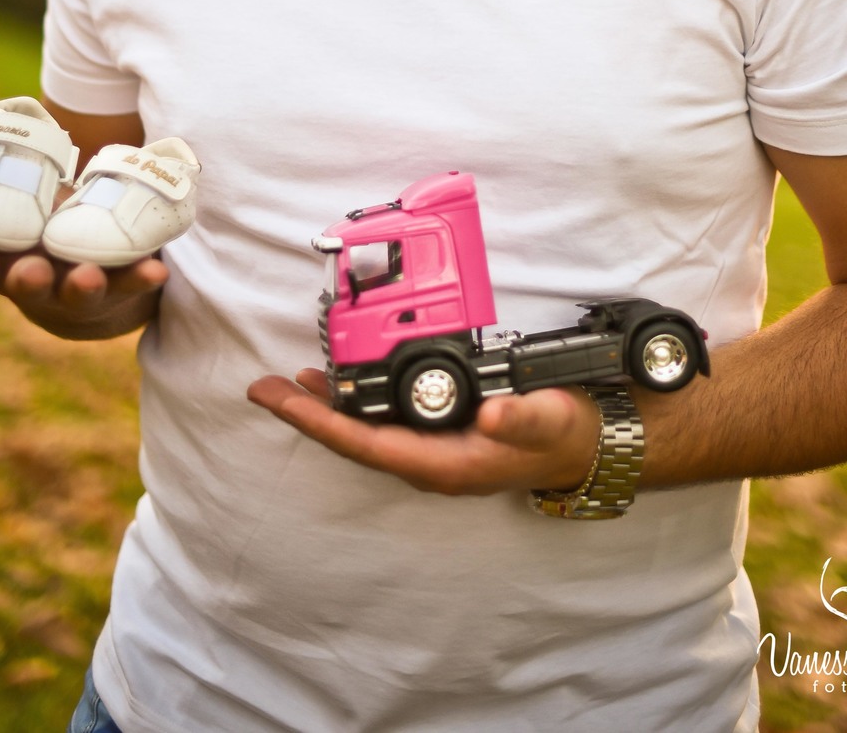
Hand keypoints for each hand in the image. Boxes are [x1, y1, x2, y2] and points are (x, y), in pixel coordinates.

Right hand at [0, 137, 166, 341]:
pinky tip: (159, 268)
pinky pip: (133, 282)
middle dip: (26, 279)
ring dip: (82, 283)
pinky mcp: (119, 284)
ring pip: (78, 289)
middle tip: (28, 272)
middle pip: (26, 282)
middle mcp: (35, 278)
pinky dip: (144, 276)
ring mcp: (77, 286)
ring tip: (88, 276)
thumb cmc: (25, 229)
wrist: (83, 275)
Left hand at [247, 368, 601, 496]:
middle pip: (352, 438)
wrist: (582, 445)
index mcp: (441, 463)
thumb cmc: (560, 435)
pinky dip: (357, 401)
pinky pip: (384, 420)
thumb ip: (517, 417)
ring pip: (365, 430)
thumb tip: (488, 412)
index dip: (317, 421)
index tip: (278, 397)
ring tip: (292, 382)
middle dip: (307, 414)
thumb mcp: (545, 421)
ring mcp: (431, 449)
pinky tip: (346, 384)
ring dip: (327, 408)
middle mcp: (427, 462)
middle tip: (265, 387)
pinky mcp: (439, 433)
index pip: (363, 442)